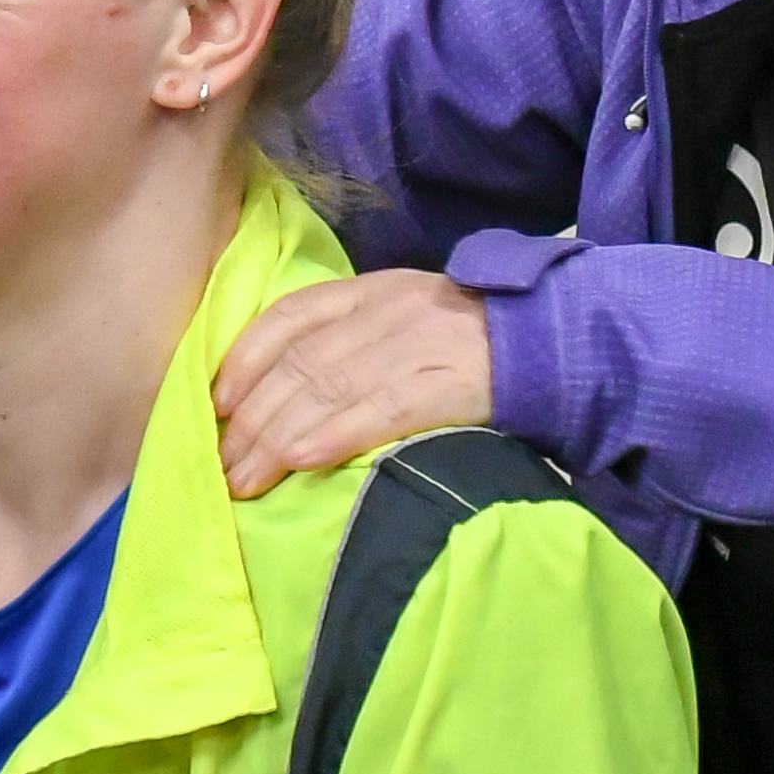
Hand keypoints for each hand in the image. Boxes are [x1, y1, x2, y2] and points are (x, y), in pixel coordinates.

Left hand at [213, 271, 495, 499]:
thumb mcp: (408, 318)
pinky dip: (333, 435)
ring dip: (275, 439)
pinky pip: (380, 410)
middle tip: (220, 466)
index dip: (246, 359)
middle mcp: (388, 311)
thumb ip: (353, 340)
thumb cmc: (474, 343)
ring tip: (243, 481)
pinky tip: (299, 461)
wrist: (557, 343)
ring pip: (328, 388)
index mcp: (373, 291)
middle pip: (301, 363)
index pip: (291, 315)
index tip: (216, 404)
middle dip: (251, 420)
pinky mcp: (450, 385)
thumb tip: (284, 394)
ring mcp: (419, 345)